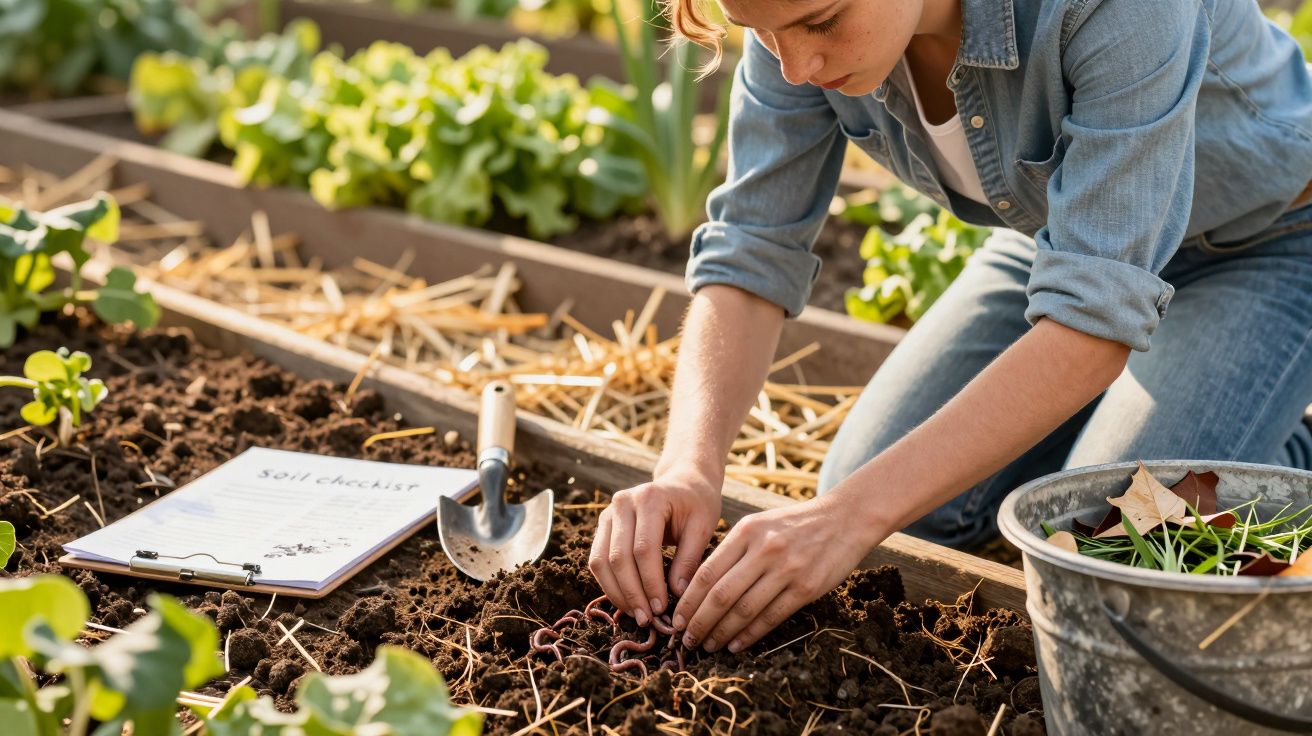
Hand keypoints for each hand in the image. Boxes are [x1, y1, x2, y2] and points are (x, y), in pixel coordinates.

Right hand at [588, 467, 721, 625]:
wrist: (683, 482)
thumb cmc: (697, 504)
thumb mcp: (703, 526)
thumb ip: (690, 559)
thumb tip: (677, 595)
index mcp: (649, 498)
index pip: (643, 548)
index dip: (650, 582)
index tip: (662, 608)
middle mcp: (622, 502)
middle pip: (618, 557)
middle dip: (632, 593)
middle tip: (647, 619)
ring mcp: (608, 513)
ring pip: (600, 561)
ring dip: (616, 592)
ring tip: (636, 615)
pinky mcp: (603, 525)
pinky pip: (597, 560)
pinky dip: (609, 584)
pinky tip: (626, 601)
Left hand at [671, 490, 887, 653]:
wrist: (844, 518)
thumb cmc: (795, 525)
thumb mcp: (759, 525)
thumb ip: (733, 550)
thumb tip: (700, 587)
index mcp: (746, 531)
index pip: (707, 572)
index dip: (688, 601)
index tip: (675, 619)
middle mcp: (763, 550)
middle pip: (720, 595)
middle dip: (699, 622)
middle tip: (685, 639)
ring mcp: (786, 569)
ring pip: (744, 610)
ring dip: (721, 633)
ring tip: (708, 645)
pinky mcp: (806, 587)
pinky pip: (771, 617)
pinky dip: (749, 635)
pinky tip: (735, 644)